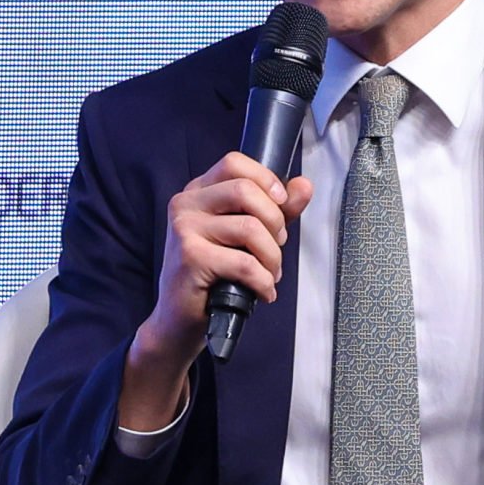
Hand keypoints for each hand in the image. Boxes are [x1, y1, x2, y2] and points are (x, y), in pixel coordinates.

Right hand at [128, 153, 311, 428]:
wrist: (179, 321)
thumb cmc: (214, 277)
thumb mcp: (248, 237)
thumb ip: (276, 210)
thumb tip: (304, 186)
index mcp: (197, 192)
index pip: (234, 162)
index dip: (265, 180)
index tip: (280, 206)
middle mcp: (185, 205)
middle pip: (245, 191)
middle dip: (275, 222)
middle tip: (276, 247)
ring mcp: (184, 230)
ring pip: (249, 228)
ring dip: (272, 257)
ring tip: (270, 274)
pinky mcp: (189, 258)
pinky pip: (244, 262)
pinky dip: (263, 281)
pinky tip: (263, 292)